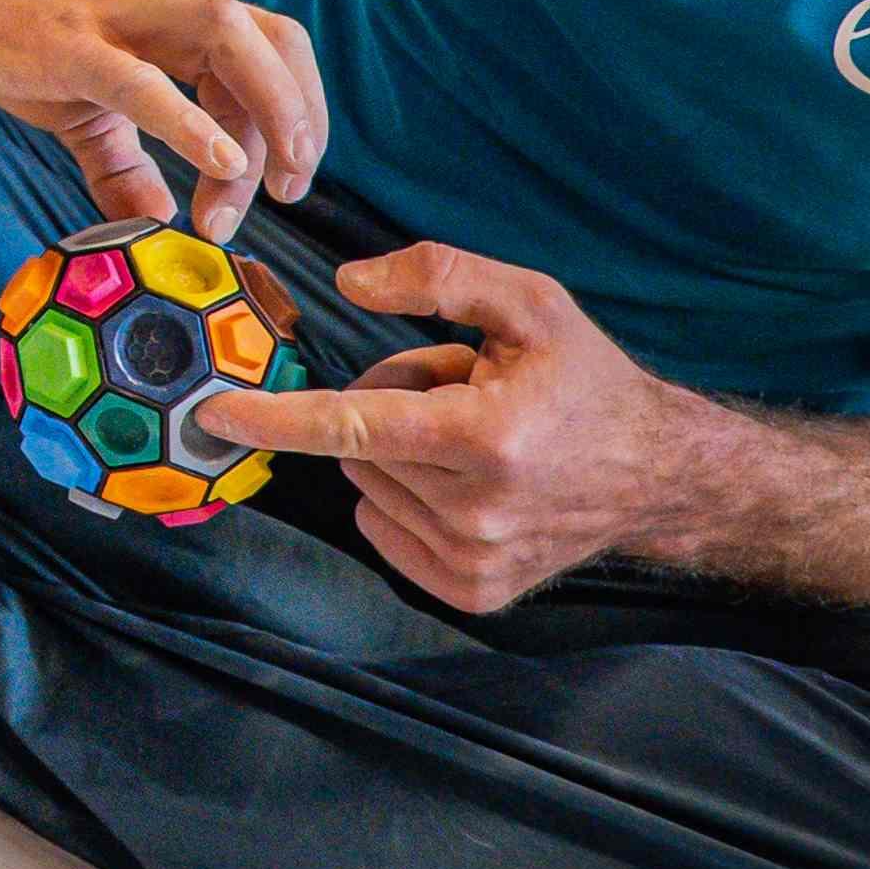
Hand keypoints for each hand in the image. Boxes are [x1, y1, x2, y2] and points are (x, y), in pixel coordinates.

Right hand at [0, 0, 323, 240]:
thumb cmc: (14, 29)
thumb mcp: (80, 103)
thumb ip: (121, 164)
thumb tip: (153, 221)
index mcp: (177, 17)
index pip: (269, 53)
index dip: (294, 118)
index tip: (278, 189)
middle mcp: (165, 6)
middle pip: (270, 42)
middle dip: (299, 117)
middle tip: (291, 191)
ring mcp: (119, 18)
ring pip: (229, 40)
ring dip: (267, 110)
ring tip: (263, 181)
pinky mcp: (70, 44)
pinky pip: (143, 81)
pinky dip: (191, 122)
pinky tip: (219, 162)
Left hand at [197, 243, 695, 612]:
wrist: (655, 474)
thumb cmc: (584, 380)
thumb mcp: (529, 303)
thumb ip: (438, 277)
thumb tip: (347, 285)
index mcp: (486, 436)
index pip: (353, 426)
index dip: (276, 418)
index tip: (214, 414)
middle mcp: (476, 509)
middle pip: (357, 447)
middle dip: (388, 408)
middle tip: (457, 396)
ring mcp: (474, 560)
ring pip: (367, 487)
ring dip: (400, 455)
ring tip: (472, 439)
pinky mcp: (472, 591)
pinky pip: (383, 528)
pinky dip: (404, 498)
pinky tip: (465, 483)